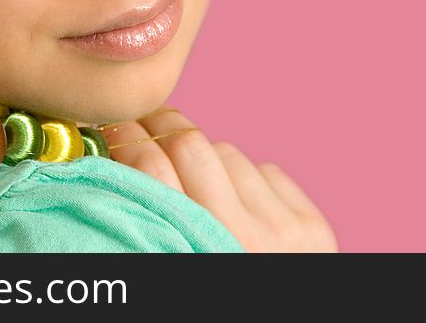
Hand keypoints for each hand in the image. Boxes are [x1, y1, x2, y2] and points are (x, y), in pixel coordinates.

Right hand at [100, 106, 338, 252]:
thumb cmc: (214, 306)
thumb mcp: (167, 267)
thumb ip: (146, 225)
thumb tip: (115, 161)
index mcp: (192, 253)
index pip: (152, 170)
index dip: (127, 139)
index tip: (113, 128)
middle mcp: (242, 237)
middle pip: (190, 146)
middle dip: (162, 126)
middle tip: (144, 122)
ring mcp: (283, 228)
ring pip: (228, 151)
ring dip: (207, 157)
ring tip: (195, 174)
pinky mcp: (311, 224)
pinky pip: (267, 170)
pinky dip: (247, 177)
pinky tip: (239, 198)